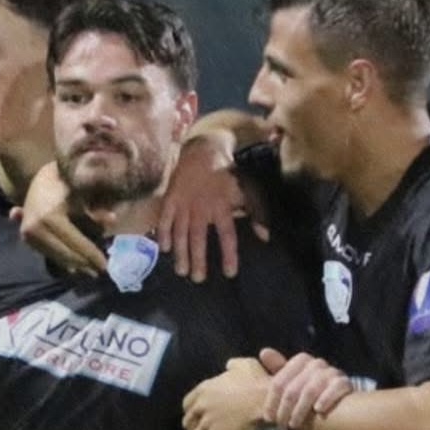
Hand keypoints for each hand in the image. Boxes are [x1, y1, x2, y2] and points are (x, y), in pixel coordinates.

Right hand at [13, 161, 108, 275]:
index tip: (106, 266)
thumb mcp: (84, 195)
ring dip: (71, 264)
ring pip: (54, 255)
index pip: (76, 243)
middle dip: (83, 263)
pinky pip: (45, 251)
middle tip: (99, 272)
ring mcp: (27, 232)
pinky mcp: (24, 234)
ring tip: (88, 270)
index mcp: (50, 217)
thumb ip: (96, 212)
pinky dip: (60, 258)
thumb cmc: (67, 182)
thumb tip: (113, 221)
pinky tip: (72, 266)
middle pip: (64, 252)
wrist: (41, 176)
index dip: (92, 255)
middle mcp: (35, 227)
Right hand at [158, 134, 267, 282]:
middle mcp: (201, 207)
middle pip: (199, 238)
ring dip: (181, 252)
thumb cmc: (229, 174)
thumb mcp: (248, 190)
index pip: (226, 235)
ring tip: (181, 271)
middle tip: (198, 279)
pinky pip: (165, 218)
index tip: (229, 273)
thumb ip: (258, 213)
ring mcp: (184, 203)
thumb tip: (266, 237)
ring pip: (181, 232)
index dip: (228, 254)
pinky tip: (164, 249)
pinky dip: (163, 233)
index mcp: (222, 206)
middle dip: (198, 260)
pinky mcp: (171, 198)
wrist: (203, 150)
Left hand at [183, 358, 271, 429]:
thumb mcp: (244, 365)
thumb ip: (233, 366)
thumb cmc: (257, 382)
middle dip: (194, 429)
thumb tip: (228, 366)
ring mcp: (206, 424)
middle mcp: (201, 407)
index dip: (192, 412)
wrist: (265, 401)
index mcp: (204, 389)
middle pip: (188, 423)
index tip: (198, 416)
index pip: (187, 403)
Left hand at [258, 347, 352, 429]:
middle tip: (281, 427)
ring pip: (310, 390)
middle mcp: (316, 364)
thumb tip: (264, 352)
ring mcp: (332, 373)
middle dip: (284, 410)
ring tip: (294, 425)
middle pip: (293, 388)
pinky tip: (318, 411)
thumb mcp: (292, 386)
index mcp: (301, 361)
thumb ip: (278, 371)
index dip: (271, 402)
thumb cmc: (310, 397)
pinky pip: (335, 388)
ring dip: (300, 410)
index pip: (279, 382)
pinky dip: (326, 399)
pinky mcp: (345, 383)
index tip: (267, 419)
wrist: (340, 408)